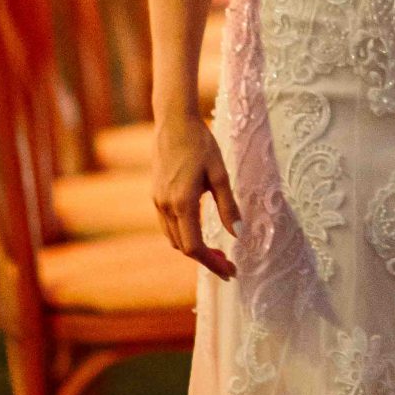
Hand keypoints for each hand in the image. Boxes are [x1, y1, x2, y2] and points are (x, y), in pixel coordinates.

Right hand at [154, 114, 240, 280]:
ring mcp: (158, 201)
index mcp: (183, 203)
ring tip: (217, 252)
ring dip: (194, 249)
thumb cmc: (201, 144)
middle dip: (206, 260)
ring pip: (174, 238)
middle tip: (229, 264)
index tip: (230, 271)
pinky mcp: (156, 195)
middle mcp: (165, 206)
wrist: (174, 122)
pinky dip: (184, 234)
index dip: (213, 263)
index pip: (194, 247)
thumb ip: (228, 206)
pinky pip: (168, 225)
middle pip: (183, 247)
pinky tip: (199, 230)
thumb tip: (237, 234)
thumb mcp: (220, 174)